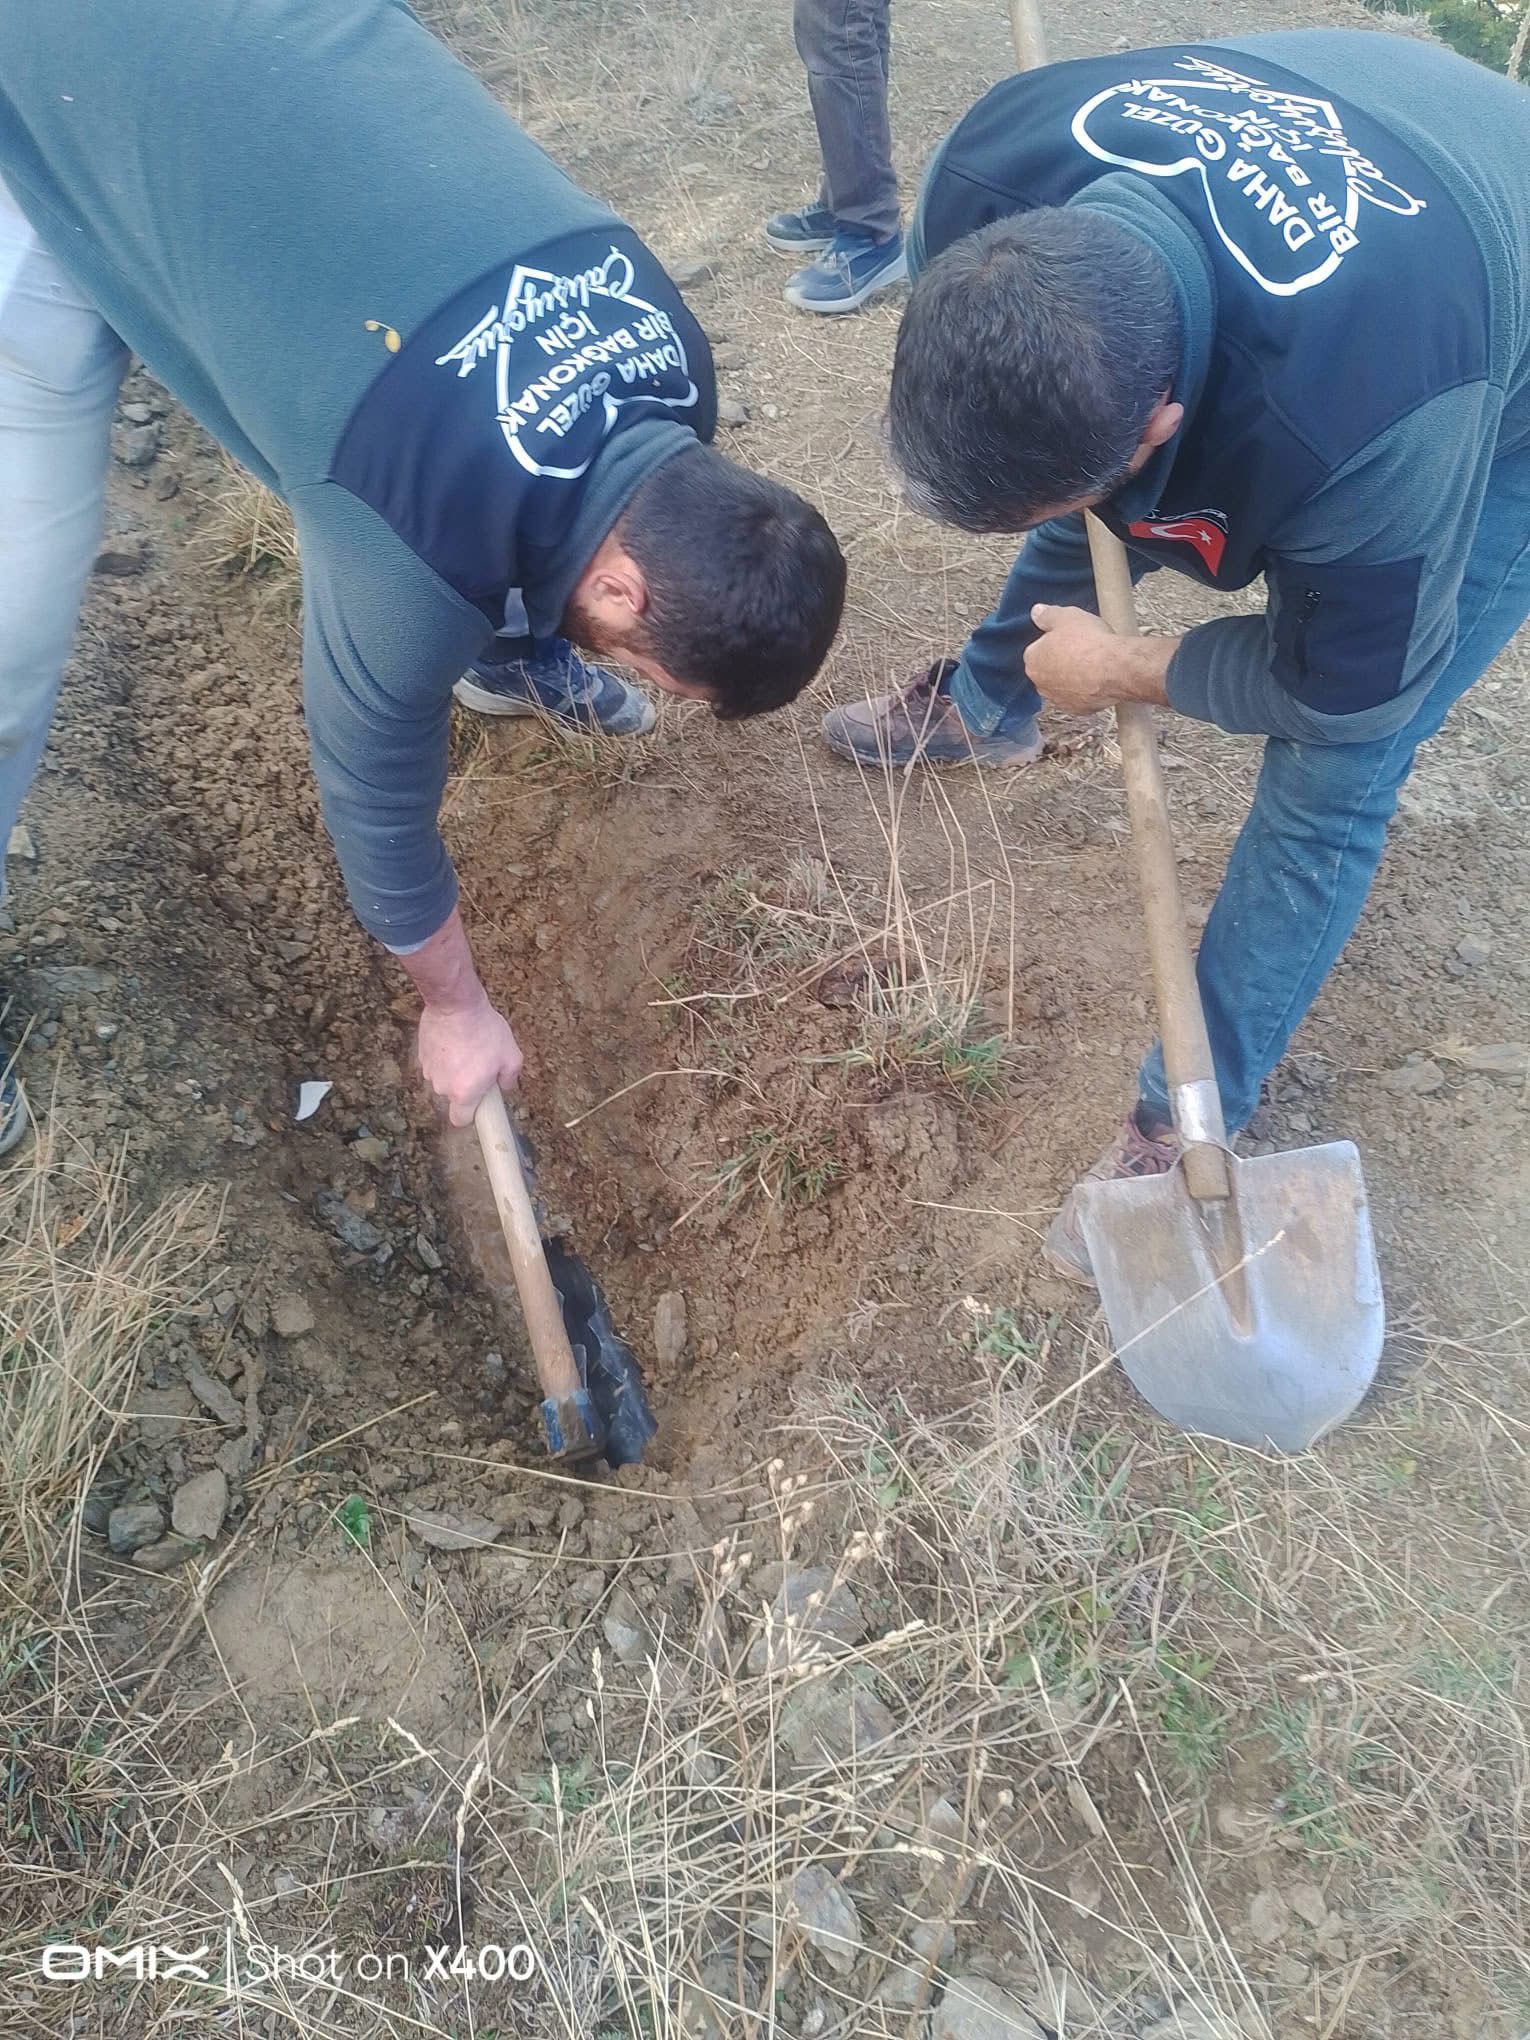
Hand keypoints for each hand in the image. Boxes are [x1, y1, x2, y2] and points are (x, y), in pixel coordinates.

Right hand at [417, 994, 522, 1125]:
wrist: (456, 1005)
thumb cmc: (484, 1031)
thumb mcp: (511, 1056)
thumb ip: (509, 1078)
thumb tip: (505, 1086)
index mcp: (464, 1093)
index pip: (460, 1120)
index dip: (470, 1115)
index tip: (479, 1104)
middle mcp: (442, 1086)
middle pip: (453, 1096)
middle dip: (465, 1085)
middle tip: (480, 1066)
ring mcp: (429, 1070)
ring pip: (443, 1078)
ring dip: (453, 1069)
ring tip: (467, 1048)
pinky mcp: (422, 1054)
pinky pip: (435, 1062)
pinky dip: (444, 1056)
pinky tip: (455, 1040)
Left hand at [1025, 604, 1174, 714]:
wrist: (1116, 668)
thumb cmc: (1090, 641)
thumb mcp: (1066, 616)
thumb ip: (1047, 615)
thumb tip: (1036, 612)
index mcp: (1033, 660)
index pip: (1037, 649)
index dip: (1054, 641)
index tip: (1070, 637)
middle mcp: (1041, 684)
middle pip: (1048, 669)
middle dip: (1061, 661)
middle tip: (1082, 649)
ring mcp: (1059, 700)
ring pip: (1063, 686)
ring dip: (1073, 677)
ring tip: (1093, 664)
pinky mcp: (1078, 710)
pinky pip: (1079, 698)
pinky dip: (1086, 690)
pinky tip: (1099, 679)